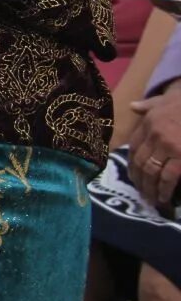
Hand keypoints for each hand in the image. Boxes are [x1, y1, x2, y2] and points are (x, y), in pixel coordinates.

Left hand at [129, 85, 180, 213]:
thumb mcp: (164, 101)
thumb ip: (147, 106)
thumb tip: (132, 106)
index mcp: (148, 123)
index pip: (133, 148)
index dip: (132, 165)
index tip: (133, 177)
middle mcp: (154, 135)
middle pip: (139, 162)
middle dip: (139, 181)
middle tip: (142, 194)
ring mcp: (167, 146)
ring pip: (151, 171)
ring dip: (150, 188)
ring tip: (151, 200)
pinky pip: (168, 176)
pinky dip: (164, 189)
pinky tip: (164, 197)